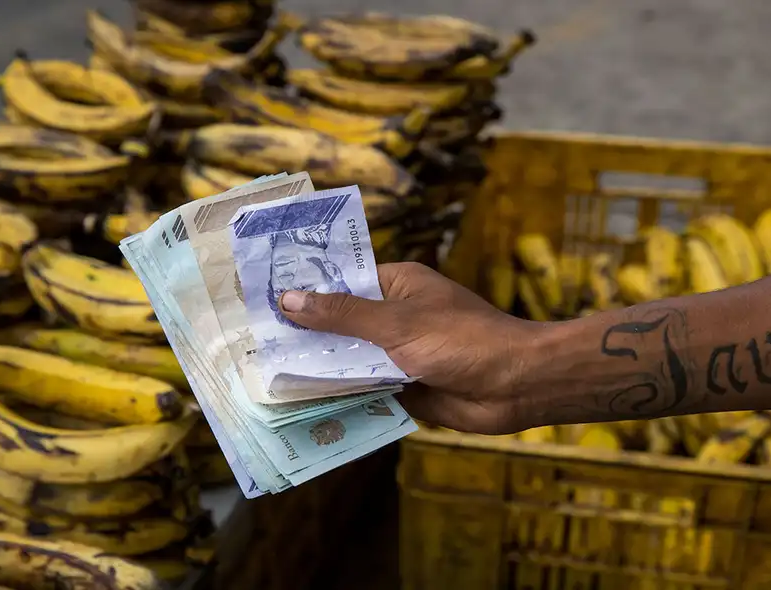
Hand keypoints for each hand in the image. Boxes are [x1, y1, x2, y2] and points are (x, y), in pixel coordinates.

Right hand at [278, 262, 544, 433]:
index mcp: (399, 285)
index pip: (344, 281)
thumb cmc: (463, 340)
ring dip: (323, 367)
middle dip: (308, 333)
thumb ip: (343, 315)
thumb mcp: (396, 323)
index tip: (264, 297)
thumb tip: (290, 299)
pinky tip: (304, 402)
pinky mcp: (406, 386)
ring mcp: (401, 353)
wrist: (516, 386)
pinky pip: (368, 388)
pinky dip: (345, 394)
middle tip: (255, 341)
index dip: (307, 289)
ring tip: (267, 372)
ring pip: (353, 359)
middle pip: (343, 323)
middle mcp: (397, 316)